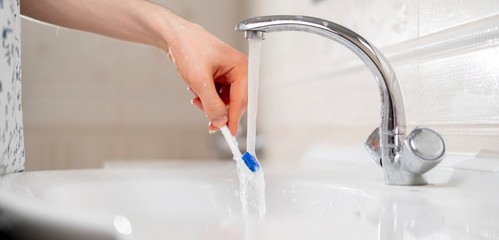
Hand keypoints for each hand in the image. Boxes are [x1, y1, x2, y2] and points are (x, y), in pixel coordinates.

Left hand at [163, 18, 246, 135]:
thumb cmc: (188, 48)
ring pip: (225, 101)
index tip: (229, 133)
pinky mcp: (220, 76)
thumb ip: (211, 103)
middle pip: (235, 103)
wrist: (174, 37)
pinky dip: (207, 98)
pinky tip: (196, 91)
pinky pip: (218, 95)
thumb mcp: (199, 79)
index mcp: (240, 67)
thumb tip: (220, 121)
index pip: (241, 99)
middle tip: (208, 122)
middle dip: (219, 111)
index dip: (234, 118)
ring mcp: (229, 74)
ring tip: (195, 97)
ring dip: (210, 104)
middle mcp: (238, 71)